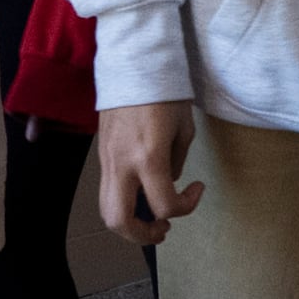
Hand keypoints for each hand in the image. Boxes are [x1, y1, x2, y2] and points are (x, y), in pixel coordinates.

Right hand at [92, 103, 203, 243]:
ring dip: (129, 224)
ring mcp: (107, 160)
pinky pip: (106, 191)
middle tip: (163, 229)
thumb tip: (169, 181)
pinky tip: (141, 193)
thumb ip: (176, 161)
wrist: (132, 63)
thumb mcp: (183, 127)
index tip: (197, 190)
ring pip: (106, 210)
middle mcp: (122, 163)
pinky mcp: (101, 155)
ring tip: (151, 219)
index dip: (186, 207)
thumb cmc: (164, 90)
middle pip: (119, 221)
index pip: (164, 204)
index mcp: (149, 156)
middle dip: (142, 235)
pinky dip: (123, 203)